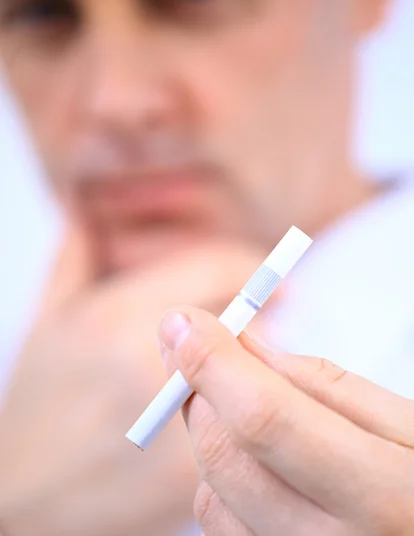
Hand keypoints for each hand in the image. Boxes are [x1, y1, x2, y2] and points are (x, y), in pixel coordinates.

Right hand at [0, 225, 263, 535]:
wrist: (22, 496)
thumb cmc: (38, 402)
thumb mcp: (50, 320)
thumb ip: (75, 254)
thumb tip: (81, 203)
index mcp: (117, 316)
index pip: (221, 267)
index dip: (255, 267)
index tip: (274, 278)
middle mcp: (146, 364)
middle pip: (245, 321)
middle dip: (254, 322)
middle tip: (261, 325)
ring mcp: (170, 422)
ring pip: (254, 376)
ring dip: (257, 369)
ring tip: (242, 375)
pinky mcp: (189, 475)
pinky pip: (243, 429)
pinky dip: (248, 418)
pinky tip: (231, 421)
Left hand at [158, 306, 413, 535]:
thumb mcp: (410, 425)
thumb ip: (325, 385)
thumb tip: (245, 348)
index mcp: (384, 495)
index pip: (265, 418)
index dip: (213, 363)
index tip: (182, 322)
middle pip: (225, 455)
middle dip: (200, 390)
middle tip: (196, 347)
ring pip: (211, 495)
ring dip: (213, 437)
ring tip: (251, 411)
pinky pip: (220, 527)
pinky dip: (221, 483)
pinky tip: (257, 463)